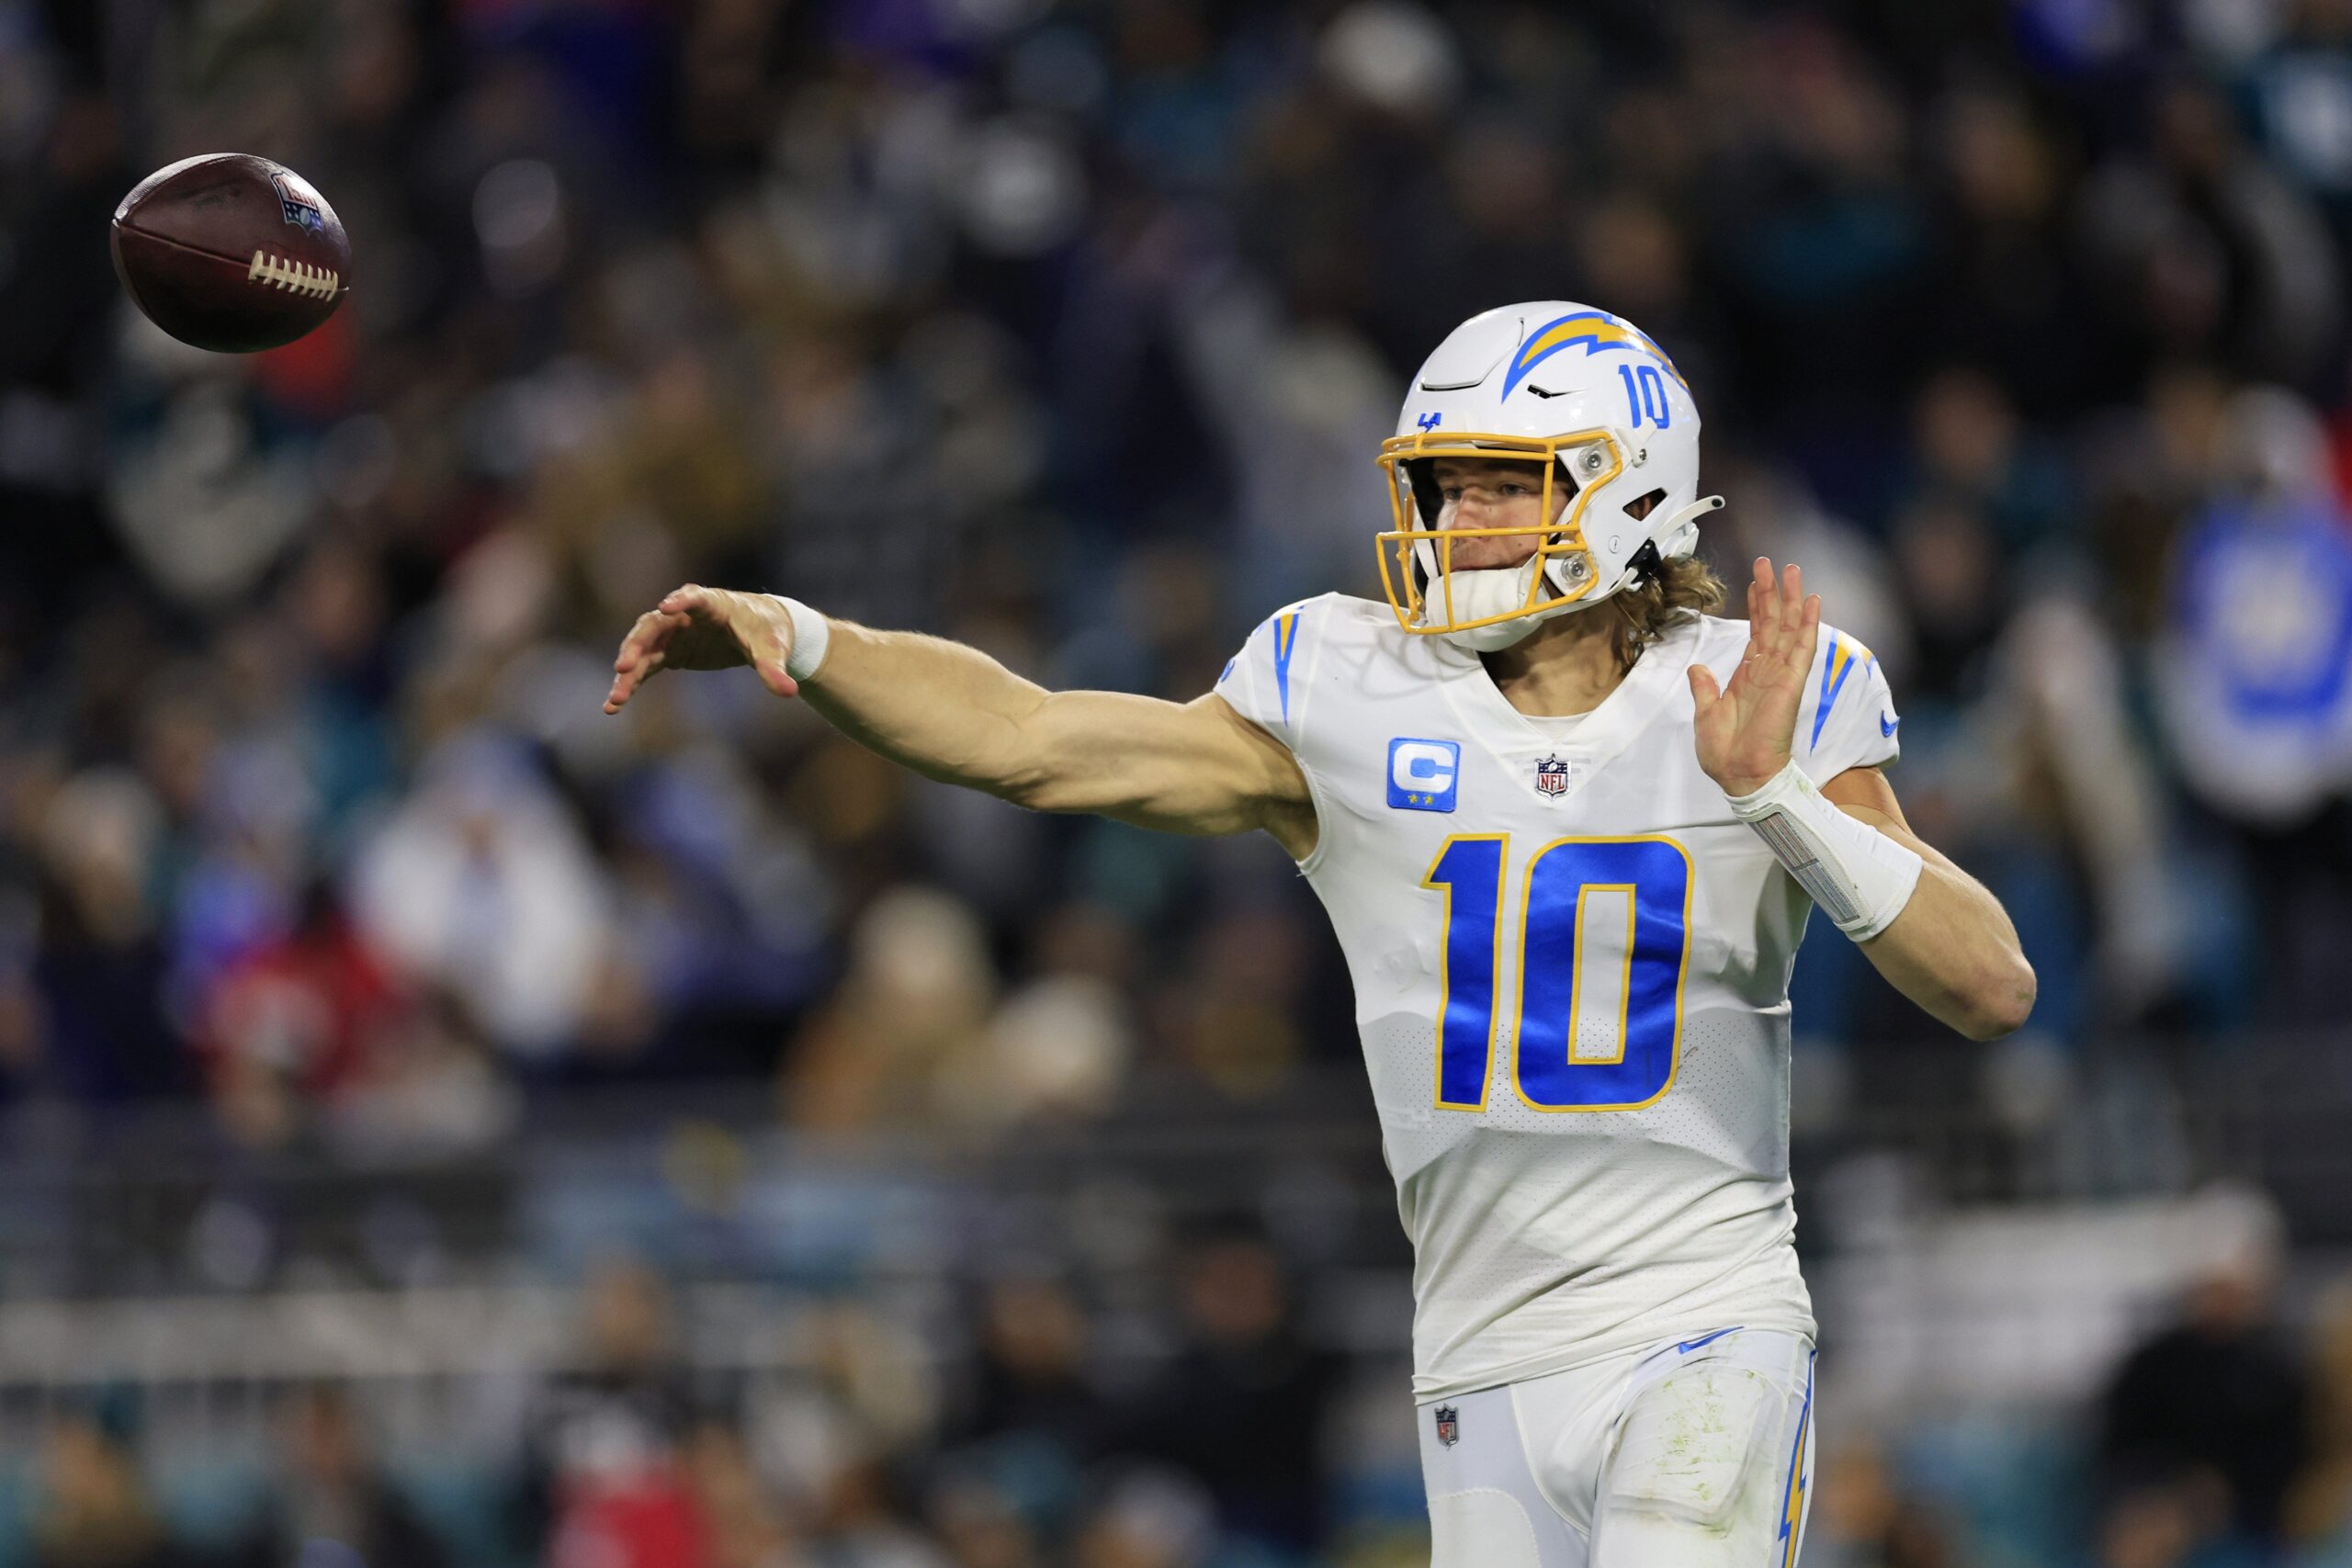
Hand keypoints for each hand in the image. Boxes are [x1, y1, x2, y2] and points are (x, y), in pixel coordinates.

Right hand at [603, 585, 798, 713]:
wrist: (762, 635)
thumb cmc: (767, 633)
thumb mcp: (773, 650)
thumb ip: (774, 669)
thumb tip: (789, 691)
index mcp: (711, 603)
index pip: (692, 597)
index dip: (680, 601)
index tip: (666, 607)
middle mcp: (683, 614)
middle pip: (653, 625)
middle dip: (637, 645)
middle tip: (623, 667)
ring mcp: (672, 633)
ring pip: (642, 650)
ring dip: (628, 673)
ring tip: (615, 700)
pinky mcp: (669, 653)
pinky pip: (644, 668)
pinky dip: (630, 685)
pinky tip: (613, 706)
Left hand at [1688, 557, 1819, 796]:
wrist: (1740, 775)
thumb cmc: (1726, 754)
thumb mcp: (1705, 714)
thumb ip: (1704, 688)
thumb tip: (1697, 668)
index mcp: (1747, 677)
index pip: (1756, 633)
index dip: (1757, 606)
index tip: (1756, 581)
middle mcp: (1767, 672)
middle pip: (1773, 623)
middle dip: (1772, 592)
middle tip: (1770, 562)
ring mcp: (1781, 676)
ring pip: (1789, 628)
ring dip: (1791, 598)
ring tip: (1793, 569)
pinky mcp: (1791, 684)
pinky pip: (1802, 649)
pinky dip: (1807, 624)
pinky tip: (1812, 601)